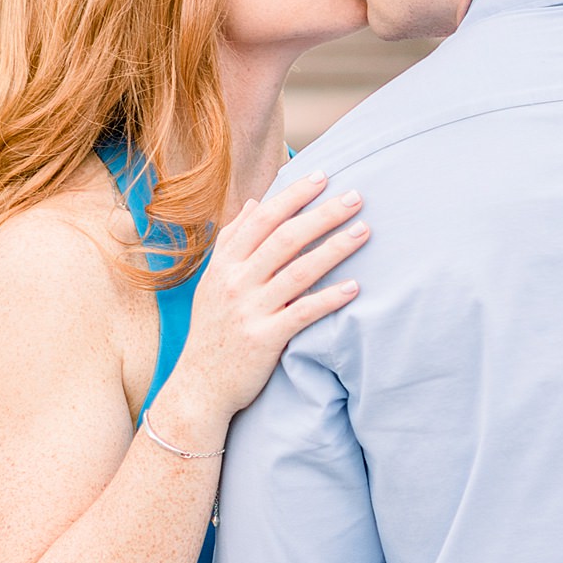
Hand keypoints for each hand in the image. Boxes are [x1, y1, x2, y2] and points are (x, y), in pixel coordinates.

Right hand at [161, 172, 365, 443]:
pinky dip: (329, 298)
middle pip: (285, 238)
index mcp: (225, 264)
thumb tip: (256, 202)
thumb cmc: (213, 329)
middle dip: (323, 214)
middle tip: (356, 196)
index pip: (263, 219)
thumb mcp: (213, 281)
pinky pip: (303, 313)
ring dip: (335, 248)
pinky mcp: (264, 339)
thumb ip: (233, 240)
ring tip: (364, 231)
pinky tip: (354, 287)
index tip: (322, 176)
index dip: (294, 195)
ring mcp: (250, 310)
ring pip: (299, 270)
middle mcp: (236, 282)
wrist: (199, 387)